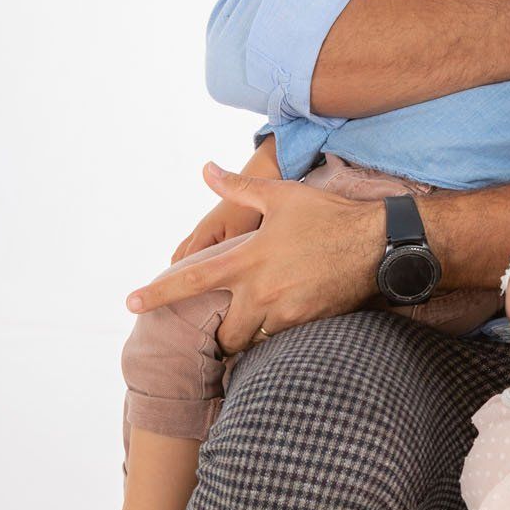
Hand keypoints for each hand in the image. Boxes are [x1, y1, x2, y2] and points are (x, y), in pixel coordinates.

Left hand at [127, 163, 387, 353]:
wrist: (379, 244)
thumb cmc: (329, 215)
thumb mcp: (282, 195)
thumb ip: (239, 187)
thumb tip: (206, 169)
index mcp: (248, 260)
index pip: (192, 280)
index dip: (158, 293)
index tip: (130, 303)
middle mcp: (261, 292)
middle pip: (223, 333)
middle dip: (219, 334)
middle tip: (221, 326)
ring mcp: (286, 312)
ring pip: (252, 340)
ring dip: (248, 335)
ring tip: (255, 321)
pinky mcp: (309, 324)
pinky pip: (281, 340)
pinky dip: (275, 333)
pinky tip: (284, 318)